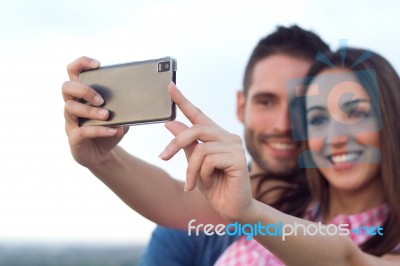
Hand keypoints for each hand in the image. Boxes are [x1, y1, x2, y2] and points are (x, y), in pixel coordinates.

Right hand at [62, 57, 127, 167]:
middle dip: (84, 89)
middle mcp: (73, 105)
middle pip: (67, 87)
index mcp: (82, 95)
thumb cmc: (108, 129)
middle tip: (101, 99)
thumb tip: (137, 98)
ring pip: (71, 108)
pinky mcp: (74, 138)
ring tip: (107, 115)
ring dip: (90, 110)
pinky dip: (99, 130)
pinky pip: (82, 131)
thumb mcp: (120, 115)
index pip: (73, 71)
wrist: (103, 155)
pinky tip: (113, 130)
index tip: (98, 64)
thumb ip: (124, 105)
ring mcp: (71, 122)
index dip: (82, 63)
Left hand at [159, 83, 253, 220]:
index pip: (198, 115)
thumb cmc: (215, 186)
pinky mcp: (239, 159)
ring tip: (192, 183)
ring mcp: (235, 147)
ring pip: (200, 148)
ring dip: (191, 169)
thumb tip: (170, 123)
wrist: (232, 209)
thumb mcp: (194, 164)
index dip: (183, 101)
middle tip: (163, 157)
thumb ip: (186, 143)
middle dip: (176, 143)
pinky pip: (209, 159)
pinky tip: (209, 183)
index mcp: (217, 136)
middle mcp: (228, 137)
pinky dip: (203, 174)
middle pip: (196, 129)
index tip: (169, 86)